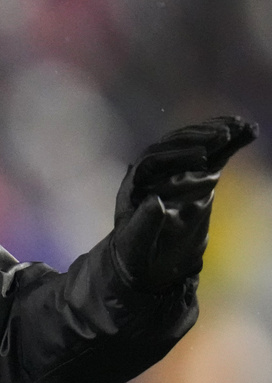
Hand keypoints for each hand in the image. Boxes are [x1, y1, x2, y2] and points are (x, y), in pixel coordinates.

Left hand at [111, 116, 257, 291]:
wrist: (144, 256)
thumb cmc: (136, 251)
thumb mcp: (137, 241)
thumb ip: (145, 223)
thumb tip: (156, 203)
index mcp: (136, 182)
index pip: (153, 160)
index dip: (176, 156)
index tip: (201, 156)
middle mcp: (152, 170)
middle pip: (174, 145)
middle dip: (198, 137)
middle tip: (224, 133)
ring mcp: (173, 169)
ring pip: (192, 144)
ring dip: (214, 133)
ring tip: (238, 126)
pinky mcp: (193, 174)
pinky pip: (210, 155)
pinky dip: (228, 143)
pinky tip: (246, 130)